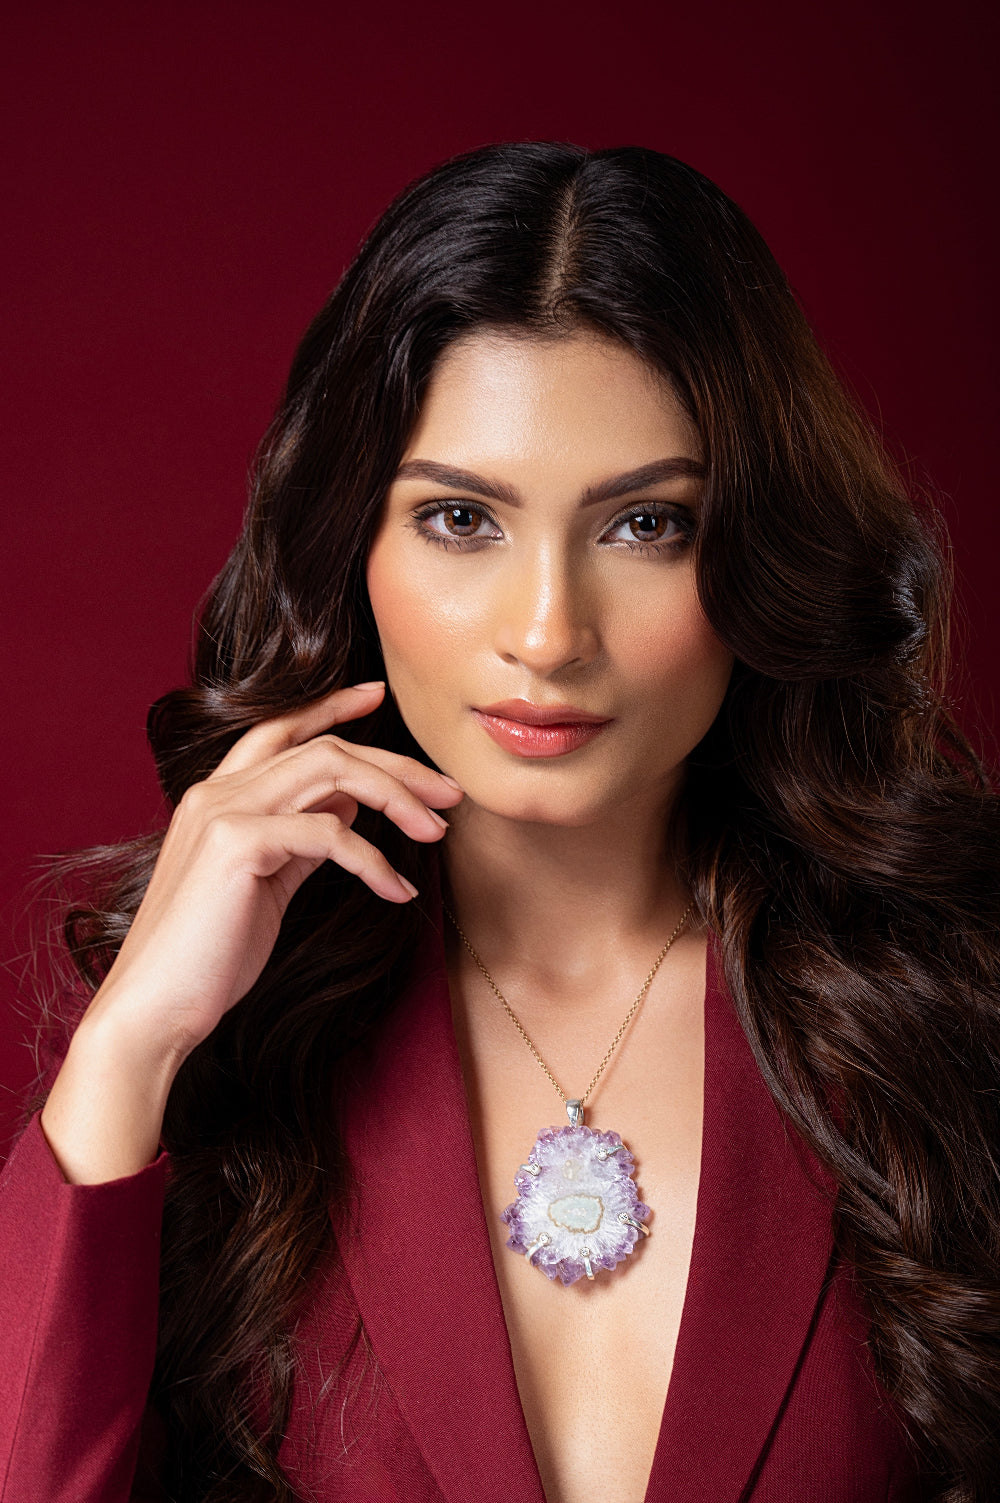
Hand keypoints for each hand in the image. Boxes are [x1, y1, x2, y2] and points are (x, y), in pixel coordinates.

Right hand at [80, 680, 463, 1061]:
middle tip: (449, 792)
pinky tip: (399, 892)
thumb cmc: (209, 956)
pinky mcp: (239, 844)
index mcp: (216, 796)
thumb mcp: (266, 883)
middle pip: (324, 748)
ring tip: (437, 831)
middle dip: (396, 765)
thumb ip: (300, 839)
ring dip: (397, 798)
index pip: (278, 728)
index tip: (377, 695)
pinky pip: (330, 833)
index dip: (329, 707)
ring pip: (332, 771)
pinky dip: (375, 861)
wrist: (154, 1009)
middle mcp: (217, 792)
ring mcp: (225, 812)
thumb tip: (348, 804)